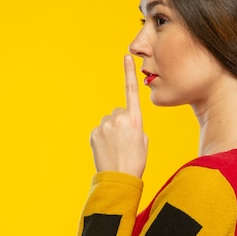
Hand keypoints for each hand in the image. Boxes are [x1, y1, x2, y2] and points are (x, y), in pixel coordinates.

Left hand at [90, 55, 147, 177]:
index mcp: (135, 119)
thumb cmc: (135, 161)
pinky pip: (100, 130)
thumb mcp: (143, 141)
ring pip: (109, 122)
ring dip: (112, 131)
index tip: (126, 57)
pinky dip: (103, 138)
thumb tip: (124, 122)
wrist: (119, 178)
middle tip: (125, 141)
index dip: (128, 73)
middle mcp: (118, 118)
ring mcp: (104, 125)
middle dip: (121, 122)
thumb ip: (135, 125)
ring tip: (116, 147)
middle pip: (119, 112)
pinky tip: (107, 149)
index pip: (131, 91)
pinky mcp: (94, 133)